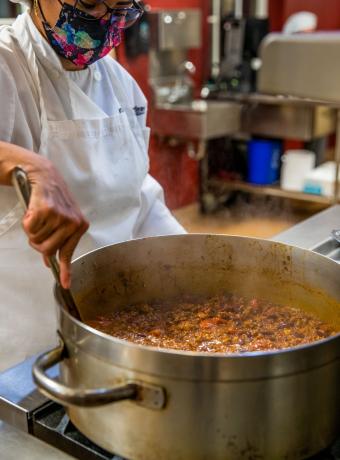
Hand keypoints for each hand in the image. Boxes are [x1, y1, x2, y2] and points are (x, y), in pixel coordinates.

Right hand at [21, 158, 88, 288]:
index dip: (65, 271)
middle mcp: (73, 223)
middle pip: (47, 250)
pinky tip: (33, 210)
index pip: (69, 253)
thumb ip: (58, 241)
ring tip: (38, 216)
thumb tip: (50, 263)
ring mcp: (61, 217)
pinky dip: (27, 221)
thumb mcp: (61, 220)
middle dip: (37, 242)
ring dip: (32, 230)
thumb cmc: (52, 199)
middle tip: (38, 229)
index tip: (66, 285)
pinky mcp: (47, 211)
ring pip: (37, 240)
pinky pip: (30, 229)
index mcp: (79, 226)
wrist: (44, 175)